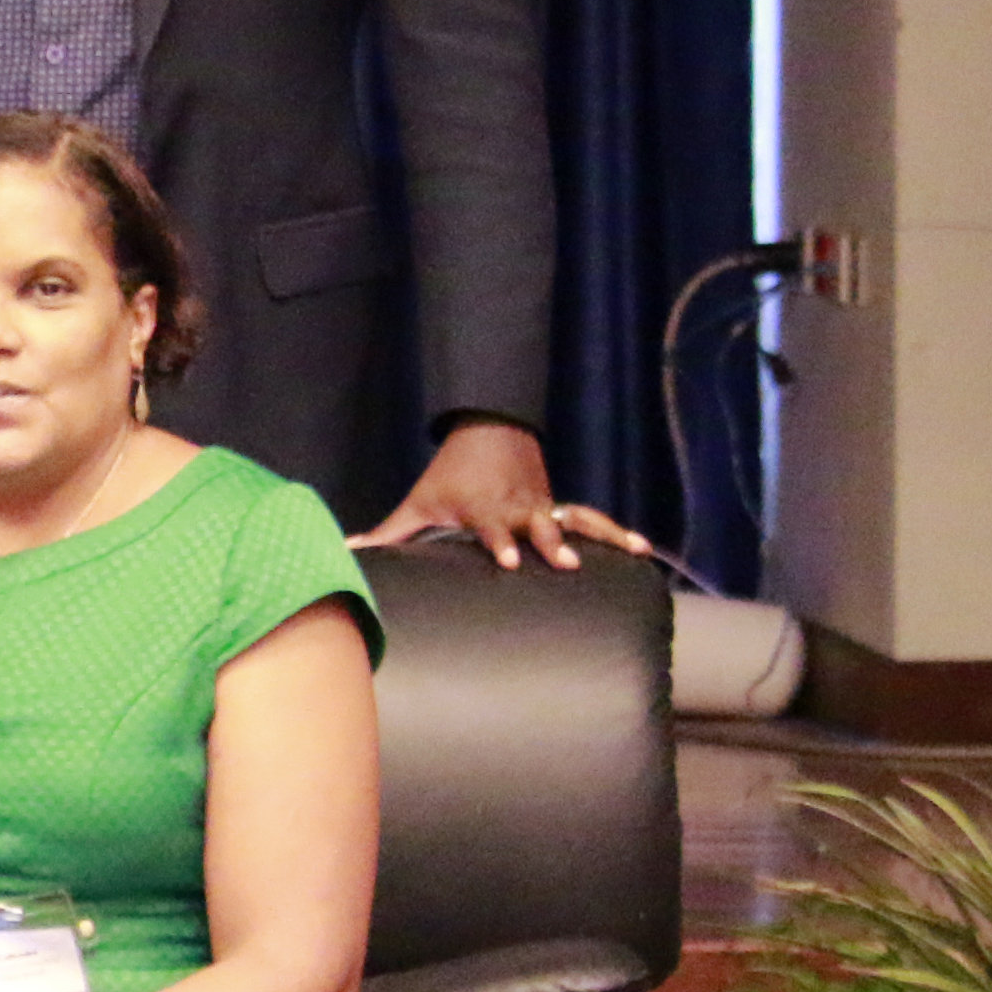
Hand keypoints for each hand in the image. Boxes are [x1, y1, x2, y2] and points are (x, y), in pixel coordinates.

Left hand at [356, 419, 645, 571]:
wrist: (487, 429)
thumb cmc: (449, 475)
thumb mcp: (419, 502)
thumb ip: (389, 533)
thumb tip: (348, 548)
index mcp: (484, 510)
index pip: (492, 530)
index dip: (501, 544)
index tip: (510, 562)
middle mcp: (518, 509)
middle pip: (539, 527)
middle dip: (552, 544)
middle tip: (567, 563)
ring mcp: (543, 506)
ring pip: (577, 520)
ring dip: (604, 535)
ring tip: (636, 550)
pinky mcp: (558, 505)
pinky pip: (592, 519)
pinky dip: (617, 531)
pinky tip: (644, 548)